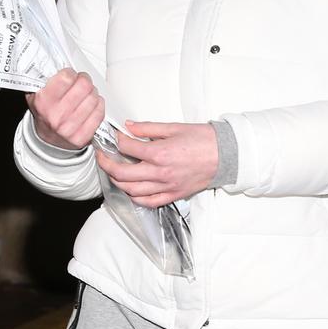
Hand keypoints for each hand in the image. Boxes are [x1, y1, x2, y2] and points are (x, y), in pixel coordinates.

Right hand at [26, 68, 104, 149]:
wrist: (47, 140)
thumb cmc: (44, 113)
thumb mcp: (35, 93)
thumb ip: (43, 78)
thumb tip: (56, 61)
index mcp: (43, 102)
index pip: (66, 78)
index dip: (71, 73)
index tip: (70, 75)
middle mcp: (56, 116)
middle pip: (84, 86)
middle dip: (85, 80)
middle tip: (82, 82)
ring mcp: (70, 128)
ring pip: (94, 99)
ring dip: (93, 93)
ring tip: (86, 94)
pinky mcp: (82, 137)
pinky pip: (99, 114)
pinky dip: (99, 105)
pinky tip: (93, 104)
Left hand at [96, 121, 218, 206]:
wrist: (226, 155)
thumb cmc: (204, 140)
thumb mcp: (174, 127)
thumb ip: (148, 128)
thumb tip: (129, 126)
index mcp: (160, 153)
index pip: (127, 148)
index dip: (116, 141)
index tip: (113, 137)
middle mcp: (161, 172)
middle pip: (123, 173)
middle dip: (107, 164)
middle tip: (102, 157)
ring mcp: (167, 186)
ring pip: (132, 190)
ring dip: (118, 181)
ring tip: (114, 172)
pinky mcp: (174, 195)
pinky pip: (149, 202)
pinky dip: (136, 198)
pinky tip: (131, 190)